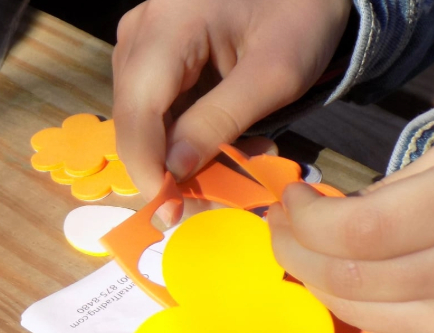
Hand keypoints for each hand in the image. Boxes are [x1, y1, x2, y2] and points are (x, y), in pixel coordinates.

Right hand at [111, 0, 350, 199]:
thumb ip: (220, 121)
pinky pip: (153, 106)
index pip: (138, 110)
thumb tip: (173, 172)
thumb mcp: (274, 74)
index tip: (170, 212)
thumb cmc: (300, 17)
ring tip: (232, 162)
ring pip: (140, 117)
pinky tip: (221, 140)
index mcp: (167, 24)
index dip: (147, 167)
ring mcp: (138, 40)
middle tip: (208, 203)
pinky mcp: (148, 53)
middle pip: (133, 117)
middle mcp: (138, 31)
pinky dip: (181, 133)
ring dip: (177, 152)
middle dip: (164, 167)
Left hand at [268, 138, 433, 332]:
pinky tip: (340, 280)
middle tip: (277, 225)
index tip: (289, 197)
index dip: (305, 218)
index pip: (355, 231)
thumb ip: (395, 189)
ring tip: (297, 250)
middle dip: (293, 251)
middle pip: (346, 277)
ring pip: (359, 312)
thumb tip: (330, 214)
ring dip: (313, 282)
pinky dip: (351, 307)